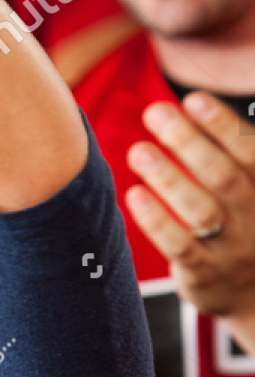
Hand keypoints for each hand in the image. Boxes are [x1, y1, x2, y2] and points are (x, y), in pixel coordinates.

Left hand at [125, 94, 254, 348]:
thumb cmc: (242, 224)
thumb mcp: (248, 188)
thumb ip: (227, 153)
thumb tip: (189, 104)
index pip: (249, 152)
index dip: (222, 126)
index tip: (192, 100)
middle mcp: (254, 215)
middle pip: (223, 175)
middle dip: (188, 142)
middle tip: (155, 112)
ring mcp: (232, 248)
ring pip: (201, 211)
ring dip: (169, 179)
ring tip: (138, 151)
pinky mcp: (205, 275)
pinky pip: (180, 248)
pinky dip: (157, 222)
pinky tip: (134, 195)